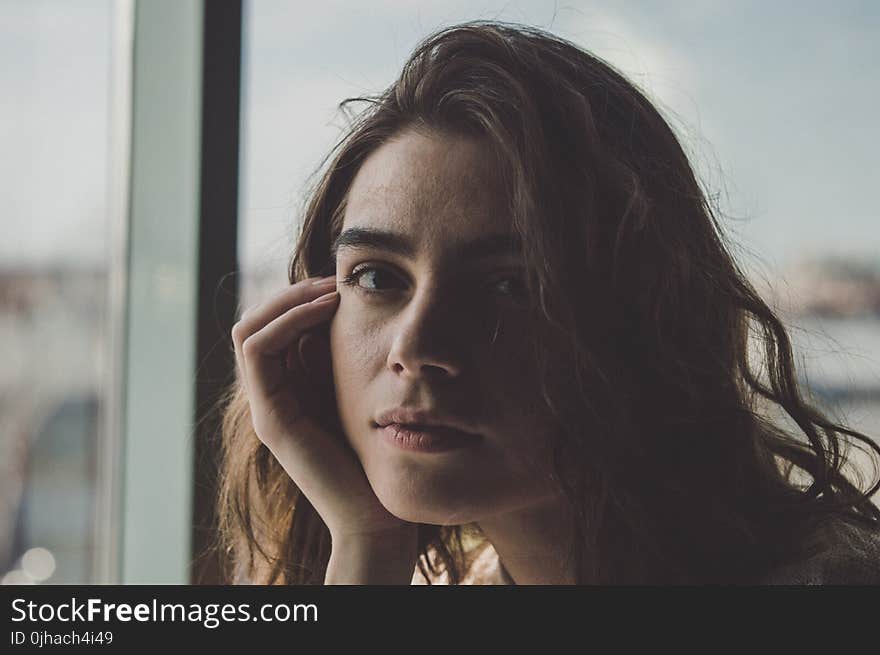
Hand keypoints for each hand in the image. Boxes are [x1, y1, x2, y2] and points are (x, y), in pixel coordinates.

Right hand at [231, 276, 417, 567]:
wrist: (379, 516)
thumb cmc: (379, 456)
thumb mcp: (361, 392)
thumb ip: (344, 361)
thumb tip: (346, 309)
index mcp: (288, 390)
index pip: (271, 326)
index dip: (299, 297)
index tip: (340, 284)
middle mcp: (270, 397)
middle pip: (254, 322)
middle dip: (292, 292)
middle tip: (334, 279)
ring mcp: (267, 408)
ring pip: (250, 330)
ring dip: (289, 301)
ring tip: (331, 290)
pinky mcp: (273, 418)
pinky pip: (259, 351)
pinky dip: (288, 321)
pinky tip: (326, 312)